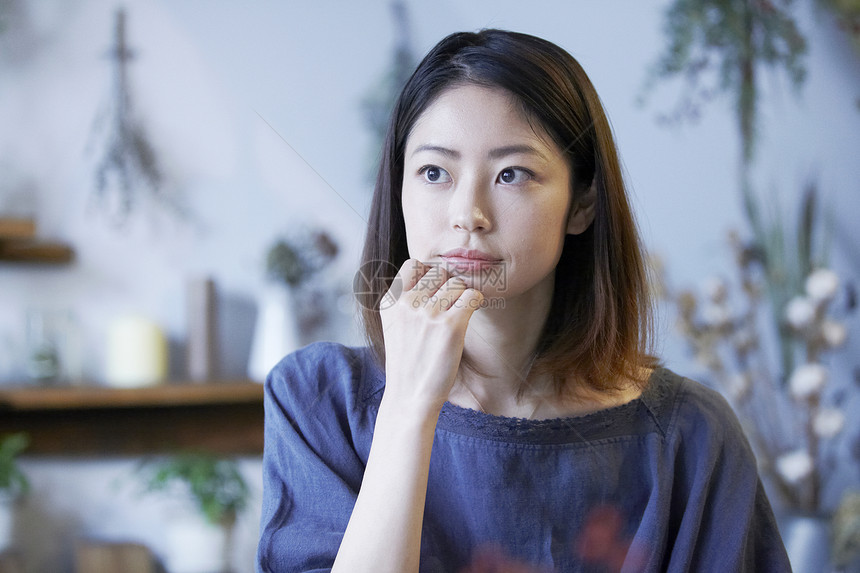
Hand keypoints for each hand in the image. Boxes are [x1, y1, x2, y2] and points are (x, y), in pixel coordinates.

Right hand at [380, 258, 483, 412]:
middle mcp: (407, 303)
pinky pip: (473, 296)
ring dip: (461, 297)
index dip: (429, 275)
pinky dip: (475, 303)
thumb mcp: (393, 325)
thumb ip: (405, 299)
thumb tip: (430, 274)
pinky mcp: (451, 326)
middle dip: (447, 286)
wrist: (409, 397)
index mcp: (391, 300)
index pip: (414, 264)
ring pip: (457, 283)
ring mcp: (429, 313)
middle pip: (439, 272)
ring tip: (455, 318)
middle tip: (448, 309)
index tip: (434, 292)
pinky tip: (468, 317)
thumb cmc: (407, 362)